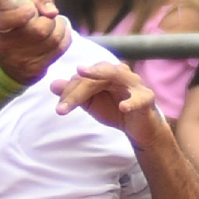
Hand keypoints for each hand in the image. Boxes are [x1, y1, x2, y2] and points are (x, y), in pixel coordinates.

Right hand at [0, 0, 69, 84]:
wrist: (7, 62)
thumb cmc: (16, 26)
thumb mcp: (20, 5)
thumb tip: (53, 12)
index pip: (12, 17)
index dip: (24, 13)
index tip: (30, 9)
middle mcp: (7, 44)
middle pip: (41, 28)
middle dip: (50, 20)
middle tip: (46, 18)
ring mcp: (22, 59)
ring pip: (54, 39)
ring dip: (60, 27)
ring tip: (54, 24)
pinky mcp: (36, 69)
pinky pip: (60, 49)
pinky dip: (65, 37)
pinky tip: (59, 34)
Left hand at [50, 62, 168, 149]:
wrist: (138, 127)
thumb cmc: (113, 109)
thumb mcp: (90, 103)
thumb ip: (74, 94)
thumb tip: (52, 84)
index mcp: (105, 72)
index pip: (83, 78)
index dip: (69, 92)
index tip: (59, 108)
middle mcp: (119, 73)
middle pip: (95, 75)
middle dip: (77, 89)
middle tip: (63, 104)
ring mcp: (134, 83)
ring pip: (116, 75)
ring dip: (99, 75)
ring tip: (82, 73)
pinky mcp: (146, 98)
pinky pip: (140, 98)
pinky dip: (132, 102)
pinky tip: (123, 107)